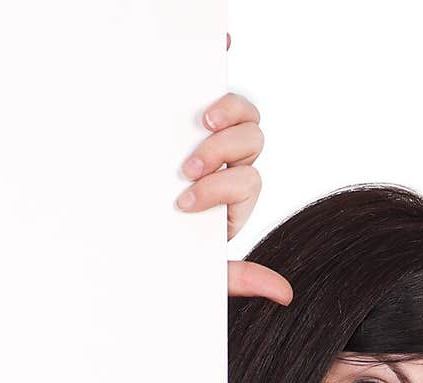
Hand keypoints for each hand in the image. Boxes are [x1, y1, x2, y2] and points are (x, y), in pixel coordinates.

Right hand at [175, 34, 293, 306]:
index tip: (186, 202)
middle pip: (252, 145)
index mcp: (234, 201)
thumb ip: (242, 279)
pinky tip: (223, 48)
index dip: (223, 189)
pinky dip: (224, 69)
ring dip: (227, 116)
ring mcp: (215, 142)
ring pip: (244, 117)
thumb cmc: (170, 249)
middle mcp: (231, 168)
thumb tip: (285, 293)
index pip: (248, 184)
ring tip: (200, 124)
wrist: (137, 235)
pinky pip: (218, 90)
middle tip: (188, 167)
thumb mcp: (206, 272)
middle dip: (223, 154)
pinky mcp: (193, 120)